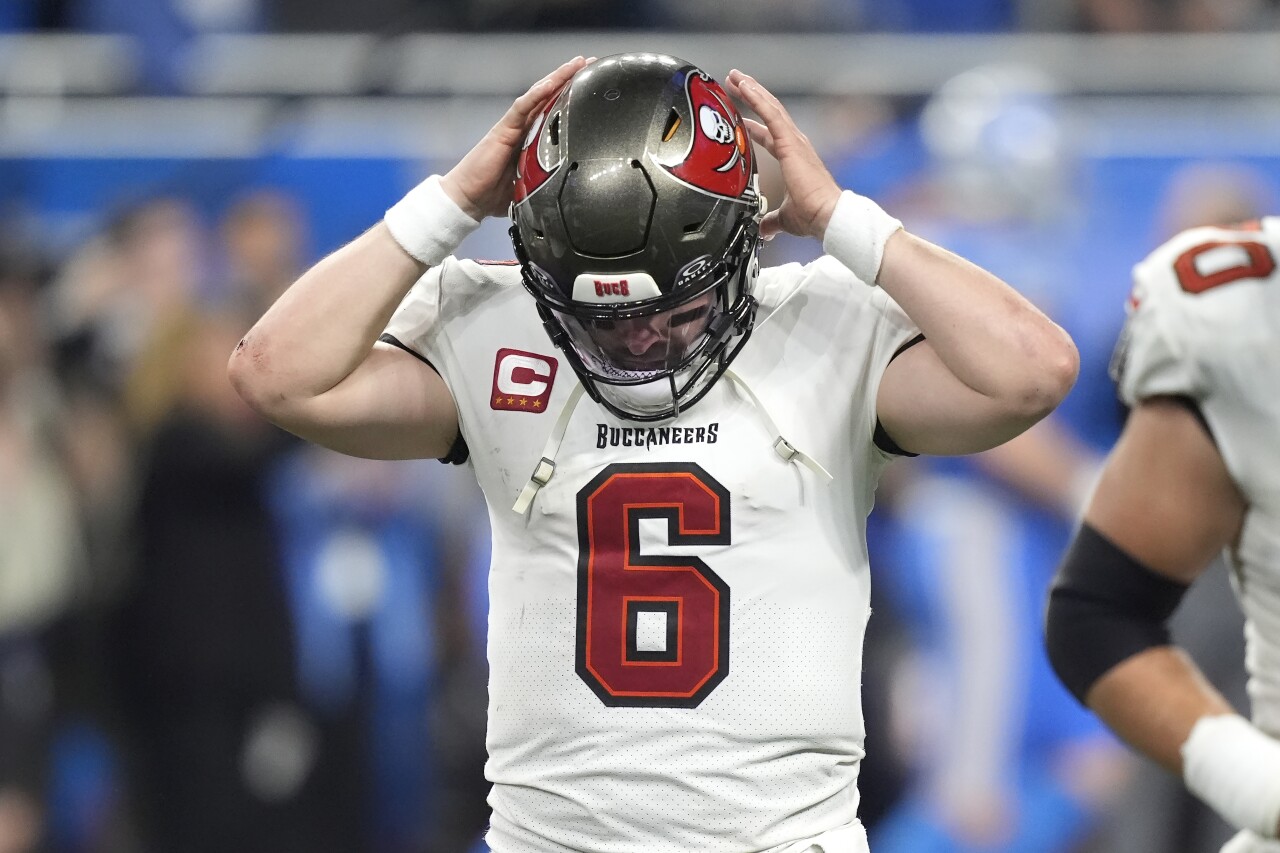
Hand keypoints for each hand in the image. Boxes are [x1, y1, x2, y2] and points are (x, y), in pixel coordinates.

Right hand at [441, 57, 590, 219]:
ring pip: (538, 95)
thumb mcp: (531, 187)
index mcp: (531, 138)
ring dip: (557, 78)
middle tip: (590, 63)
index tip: (591, 84)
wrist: (468, 199)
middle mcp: (523, 127)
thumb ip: (547, 182)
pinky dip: (535, 95)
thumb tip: (569, 193)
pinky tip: (550, 83)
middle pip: (549, 96)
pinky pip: (521, 108)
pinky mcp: (503, 130)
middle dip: (569, 78)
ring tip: (576, 64)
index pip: (554, 110)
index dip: (572, 96)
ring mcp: (513, 126)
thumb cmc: (494, 194)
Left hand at [723, 69, 840, 240]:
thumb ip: (772, 220)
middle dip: (751, 97)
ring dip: (752, 90)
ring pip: (770, 106)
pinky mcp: (791, 142)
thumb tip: (765, 229)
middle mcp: (795, 145)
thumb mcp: (785, 218)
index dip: (754, 125)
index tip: (741, 118)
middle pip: (769, 112)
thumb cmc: (814, 216)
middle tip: (734, 82)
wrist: (828, 216)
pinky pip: (771, 113)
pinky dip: (756, 97)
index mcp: (793, 158)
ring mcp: (794, 141)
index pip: (770, 135)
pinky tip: (744, 85)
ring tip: (736, 76)